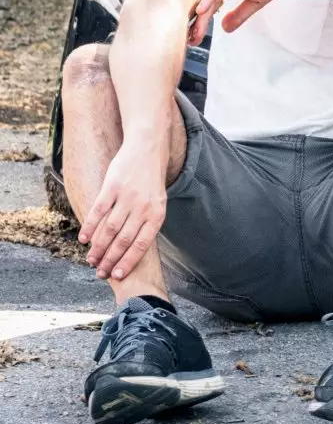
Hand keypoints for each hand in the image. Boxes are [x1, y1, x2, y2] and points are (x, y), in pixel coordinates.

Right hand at [80, 142, 168, 280]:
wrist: (147, 148)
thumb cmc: (151, 179)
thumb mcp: (158, 201)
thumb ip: (146, 222)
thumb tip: (133, 248)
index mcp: (157, 213)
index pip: (142, 244)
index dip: (129, 261)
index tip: (118, 275)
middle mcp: (143, 207)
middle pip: (124, 240)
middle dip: (111, 259)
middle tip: (100, 273)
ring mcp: (127, 197)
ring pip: (109, 229)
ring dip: (98, 248)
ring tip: (91, 260)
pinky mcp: (111, 186)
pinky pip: (98, 211)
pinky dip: (89, 227)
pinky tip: (83, 240)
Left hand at [189, 0, 305, 44]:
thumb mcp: (256, 1)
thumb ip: (239, 14)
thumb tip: (223, 28)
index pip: (211, 4)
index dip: (204, 22)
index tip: (197, 39)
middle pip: (207, 1)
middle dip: (199, 22)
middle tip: (192, 41)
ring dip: (202, 14)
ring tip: (194, 32)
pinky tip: (201, 10)